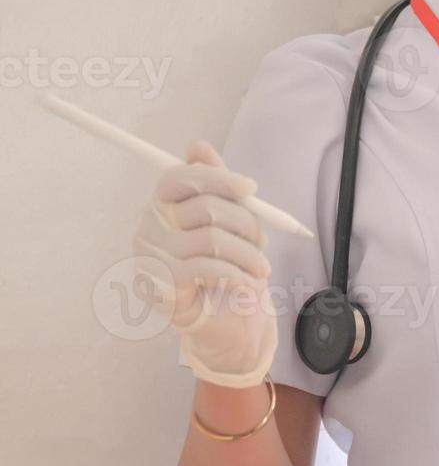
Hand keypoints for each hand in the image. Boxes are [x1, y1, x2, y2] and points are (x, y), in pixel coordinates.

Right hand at [132, 141, 277, 388]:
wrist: (227, 319)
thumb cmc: (228, 263)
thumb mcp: (230, 222)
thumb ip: (217, 185)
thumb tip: (198, 146)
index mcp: (163, 204)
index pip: (180, 177)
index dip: (218, 178)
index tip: (252, 189)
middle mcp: (149, 226)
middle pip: (205, 208)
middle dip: (246, 224)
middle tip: (263, 243)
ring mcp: (150, 257)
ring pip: (211, 239)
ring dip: (248, 254)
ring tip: (261, 269)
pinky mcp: (159, 287)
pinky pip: (206, 268)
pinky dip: (236, 274)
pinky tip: (246, 283)